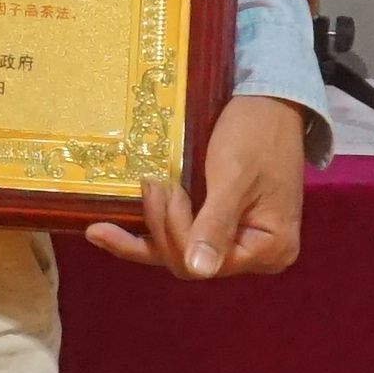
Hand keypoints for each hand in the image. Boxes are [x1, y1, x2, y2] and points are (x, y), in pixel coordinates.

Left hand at [82, 92, 315, 278]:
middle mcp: (255, 257)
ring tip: (130, 200)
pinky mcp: (216, 226)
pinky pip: (181, 237)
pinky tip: (103, 233)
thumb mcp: (235, 176)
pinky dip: (146, 233)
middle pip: (190, 262)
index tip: (165, 187)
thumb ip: (216, 224)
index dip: (178, 232)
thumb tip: (199, 270)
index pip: (209, 263)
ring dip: (152, 227)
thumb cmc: (256, 134)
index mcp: (270, 250)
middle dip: (163, 227)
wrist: (267, 102)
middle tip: (152, 184)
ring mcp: (234, 243)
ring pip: (179, 252)